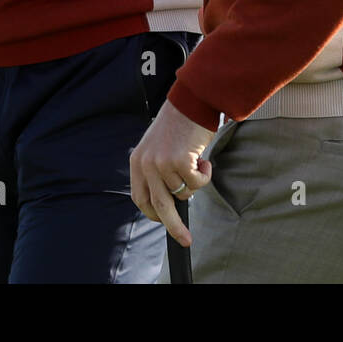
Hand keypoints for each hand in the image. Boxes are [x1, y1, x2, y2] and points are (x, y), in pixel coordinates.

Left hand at [130, 100, 215, 246]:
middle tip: (185, 240)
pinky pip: (197, 182)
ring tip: (197, 160)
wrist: (191, 101)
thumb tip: (169, 200)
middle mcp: (146, 164)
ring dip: (196, 182)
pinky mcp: (180, 161)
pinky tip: (204, 157)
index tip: (165, 222)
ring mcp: (162, 163)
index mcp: (137, 162)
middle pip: (159, 206)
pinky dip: (205, 174)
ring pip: (184, 192)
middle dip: (173, 226)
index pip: (140, 198)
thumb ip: (157, 171)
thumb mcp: (157, 148)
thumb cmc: (178, 125)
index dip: (153, 213)